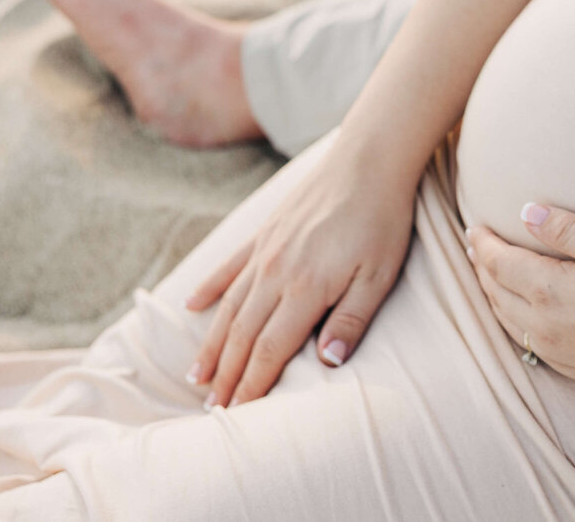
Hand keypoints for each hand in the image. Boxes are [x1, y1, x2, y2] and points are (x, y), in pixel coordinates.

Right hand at [184, 142, 415, 406]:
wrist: (369, 160)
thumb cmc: (382, 220)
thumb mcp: (379, 276)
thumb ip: (351, 320)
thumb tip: (326, 364)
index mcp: (304, 289)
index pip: (270, 350)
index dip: (252, 385)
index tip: (237, 413)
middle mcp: (274, 272)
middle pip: (243, 335)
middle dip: (226, 374)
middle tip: (210, 407)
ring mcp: (265, 250)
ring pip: (230, 306)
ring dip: (212, 343)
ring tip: (196, 375)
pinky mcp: (265, 230)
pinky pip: (229, 266)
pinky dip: (209, 288)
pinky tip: (192, 306)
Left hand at [466, 205, 574, 408]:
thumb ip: (566, 229)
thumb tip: (525, 212)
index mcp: (548, 292)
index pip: (499, 263)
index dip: (482, 243)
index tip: (473, 227)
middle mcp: (542, 326)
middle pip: (496, 292)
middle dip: (482, 267)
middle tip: (474, 247)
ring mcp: (556, 352)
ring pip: (507, 320)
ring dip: (492, 295)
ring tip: (488, 276)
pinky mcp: (573, 369)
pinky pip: (525, 342)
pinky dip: (511, 320)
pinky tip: (518, 314)